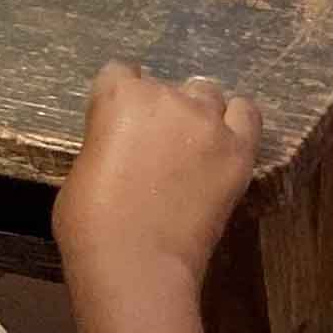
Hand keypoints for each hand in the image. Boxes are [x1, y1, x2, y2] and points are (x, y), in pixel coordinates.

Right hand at [53, 62, 261, 288]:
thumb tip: (124, 147)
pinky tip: (225, 145)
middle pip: (168, 86)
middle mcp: (165, 95)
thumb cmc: (90, 221)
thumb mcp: (86, 163)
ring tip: (194, 147)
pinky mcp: (238, 149)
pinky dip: (236, 124)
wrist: (135, 259)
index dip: (122, 100)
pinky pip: (246, 115)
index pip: (122, 72)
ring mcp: (207, 121)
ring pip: (208, 94)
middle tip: (159, 148)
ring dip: (200, 113)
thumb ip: (109, 138)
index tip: (124, 127)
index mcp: (118, 94)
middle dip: (162, 111)